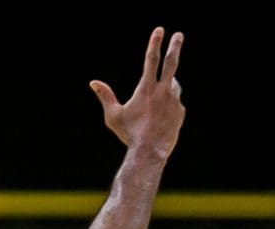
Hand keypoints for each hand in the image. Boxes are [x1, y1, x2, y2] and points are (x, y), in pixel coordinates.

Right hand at [90, 27, 185, 159]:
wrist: (151, 151)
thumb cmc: (129, 134)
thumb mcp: (113, 116)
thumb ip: (105, 96)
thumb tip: (93, 82)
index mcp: (146, 88)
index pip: (151, 59)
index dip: (154, 43)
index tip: (159, 30)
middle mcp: (163, 91)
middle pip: (171, 63)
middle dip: (175, 46)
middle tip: (178, 35)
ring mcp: (174, 101)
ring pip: (172, 85)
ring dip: (166, 86)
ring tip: (155, 102)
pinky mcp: (180, 112)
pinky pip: (174, 104)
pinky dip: (168, 106)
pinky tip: (160, 119)